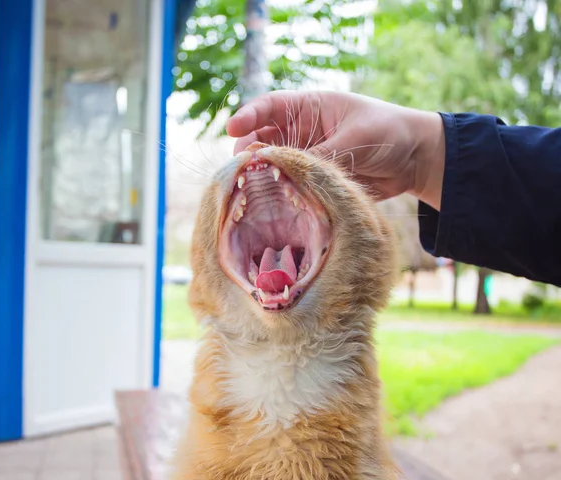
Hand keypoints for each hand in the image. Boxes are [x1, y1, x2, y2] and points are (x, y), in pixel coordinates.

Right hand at [226, 91, 444, 209]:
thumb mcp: (355, 138)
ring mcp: (308, 158)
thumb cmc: (389, 132)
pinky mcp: (316, 182)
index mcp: (311, 108)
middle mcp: (304, 133)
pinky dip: (281, 196)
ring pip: (275, 167)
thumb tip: (288, 173)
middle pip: (264, 139)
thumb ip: (322, 155)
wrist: (415, 160)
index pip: (271, 107)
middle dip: (250, 152)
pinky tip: (273, 205)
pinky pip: (292, 188)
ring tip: (252, 189)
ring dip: (263, 176)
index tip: (232, 129)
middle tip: (242, 168)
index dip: (248, 115)